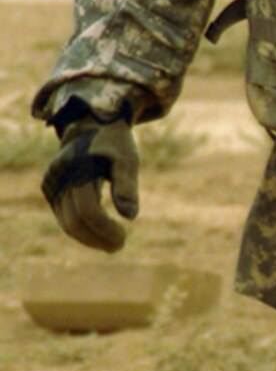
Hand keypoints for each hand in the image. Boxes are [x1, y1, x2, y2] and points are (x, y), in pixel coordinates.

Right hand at [41, 114, 139, 251]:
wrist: (91, 124)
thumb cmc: (114, 143)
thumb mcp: (127, 159)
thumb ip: (127, 186)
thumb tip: (130, 217)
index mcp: (79, 168)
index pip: (88, 211)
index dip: (105, 230)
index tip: (124, 237)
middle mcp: (60, 177)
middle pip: (75, 222)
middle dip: (97, 239)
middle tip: (119, 246)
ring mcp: (51, 184)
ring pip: (67, 223)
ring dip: (89, 239)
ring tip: (112, 244)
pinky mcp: (50, 189)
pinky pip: (63, 217)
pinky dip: (81, 229)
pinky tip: (99, 234)